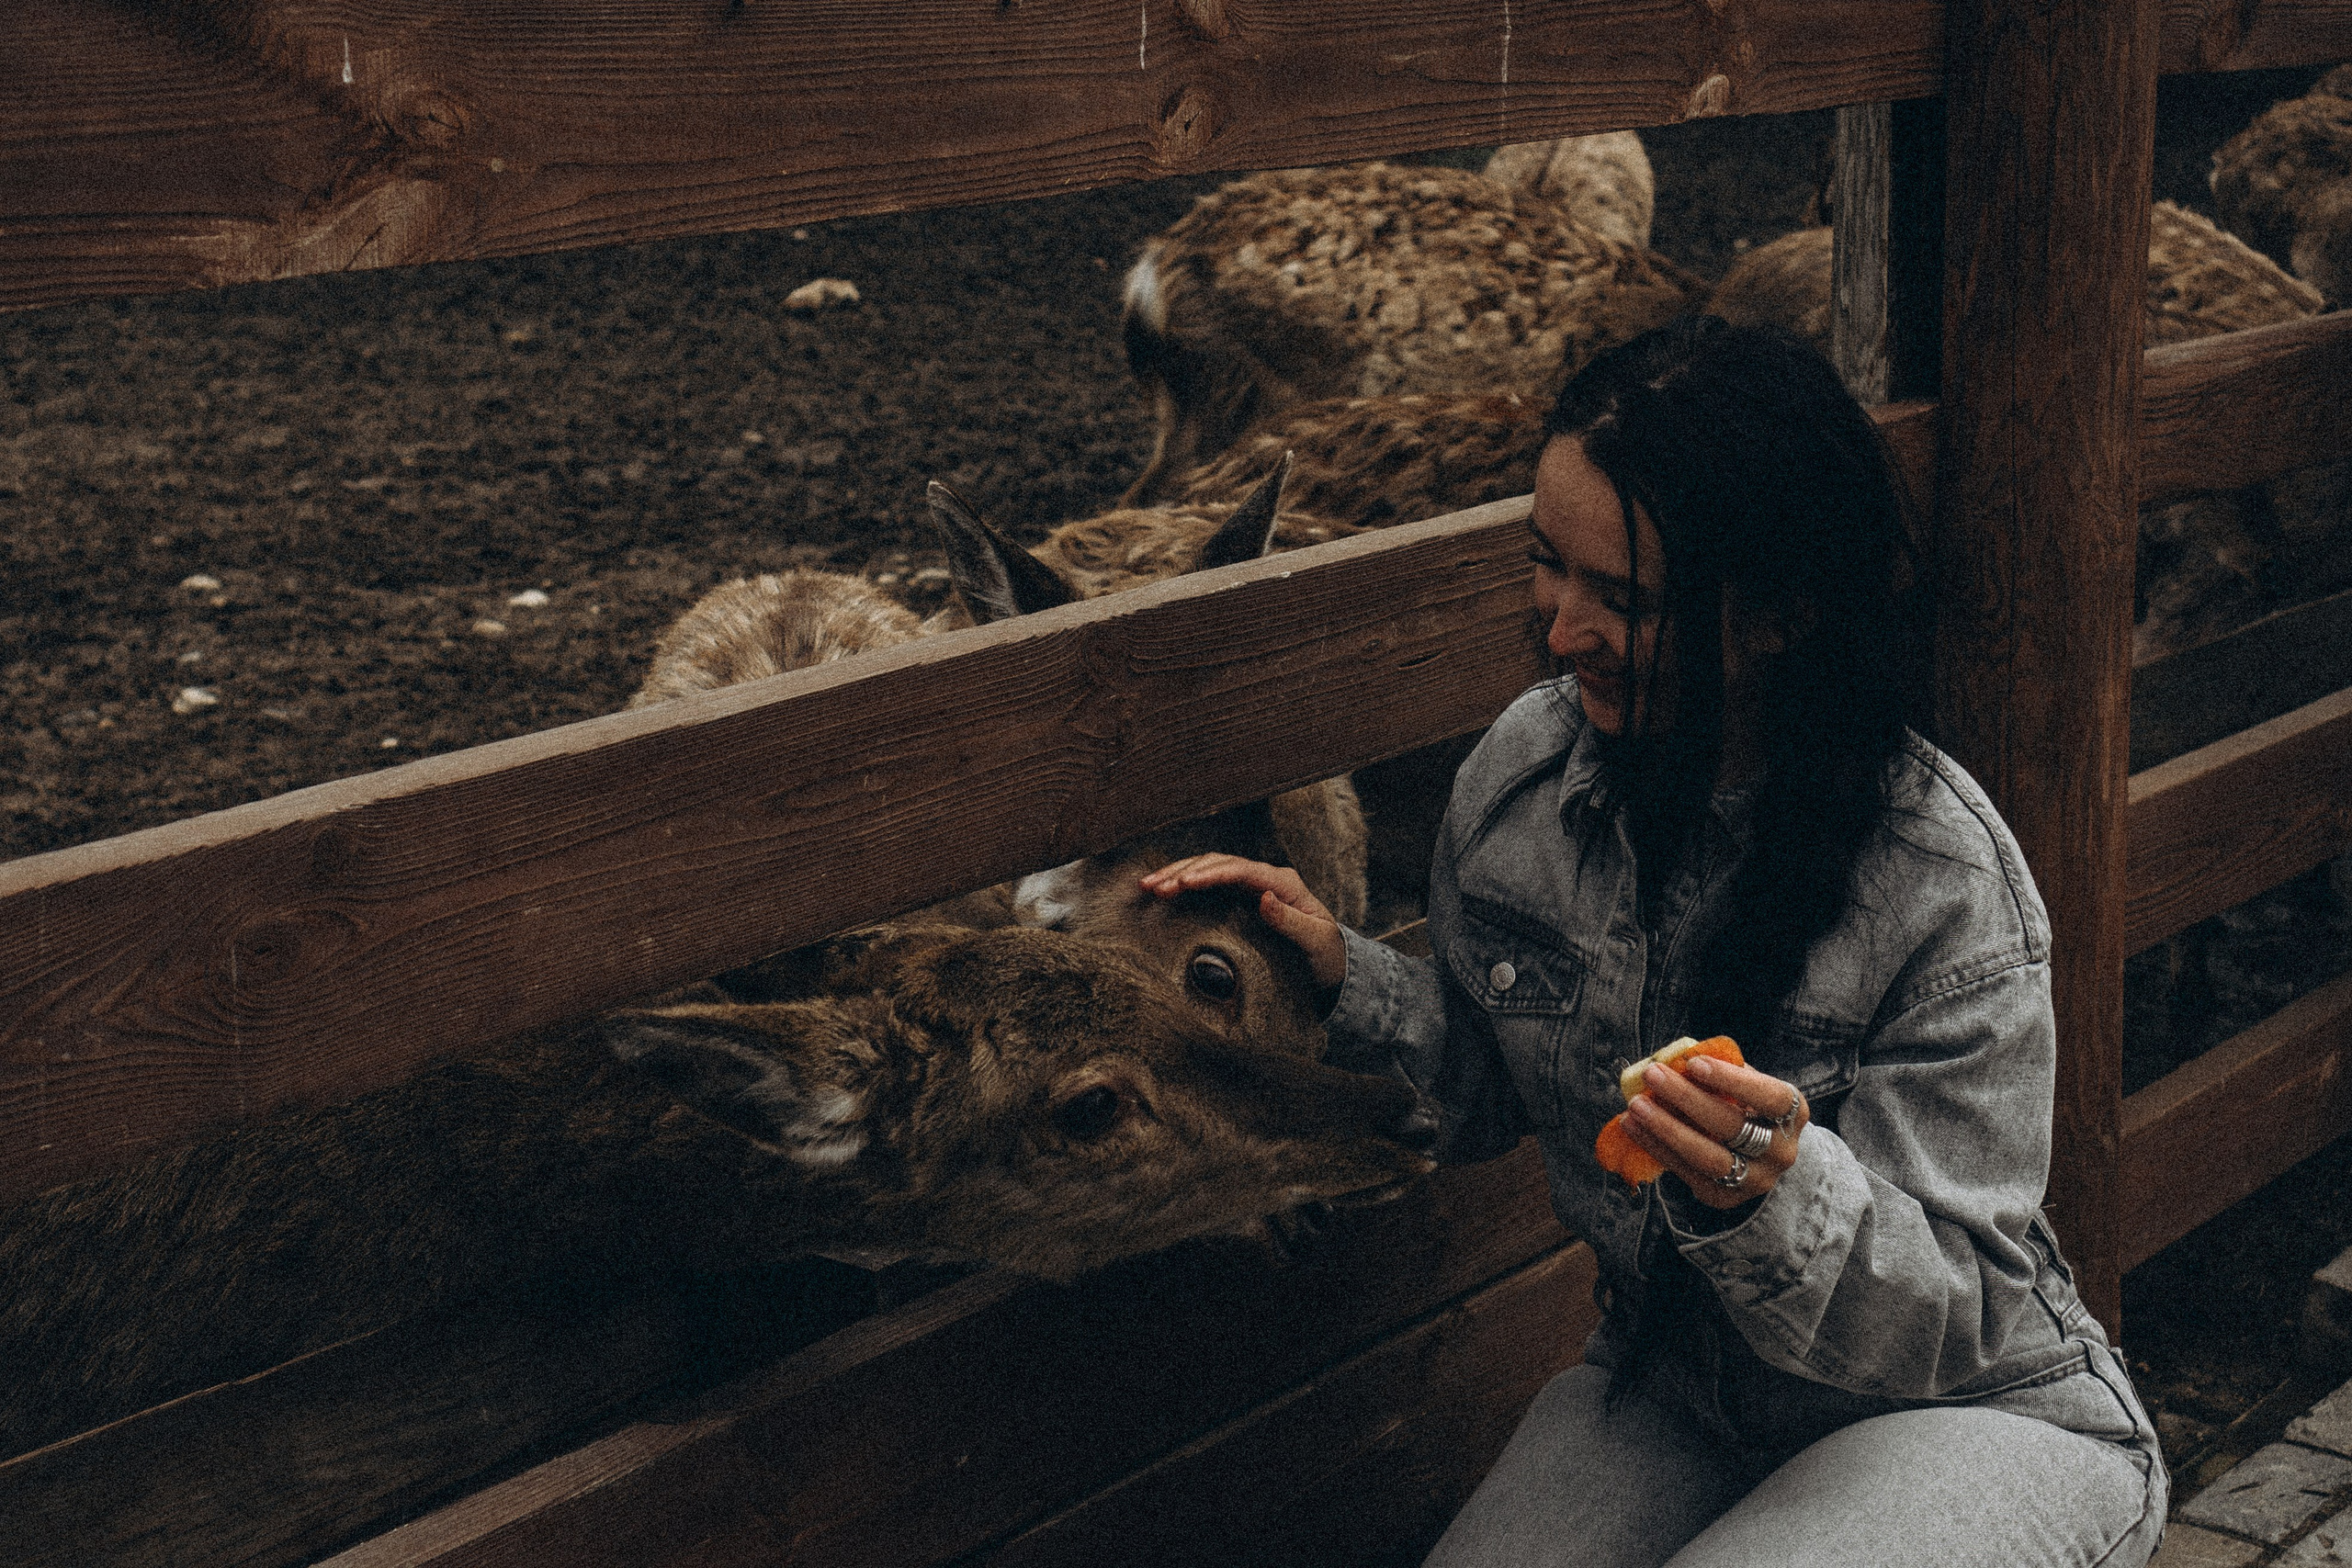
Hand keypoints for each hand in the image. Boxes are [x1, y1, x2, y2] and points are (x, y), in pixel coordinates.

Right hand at [1137, 854, 1346, 989]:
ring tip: (1148, 886)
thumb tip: (1264, 898)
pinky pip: (1208, 884)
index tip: (1184, 883)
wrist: (1332, 963)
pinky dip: (1184, 884)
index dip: (1211, 873)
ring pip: (1209, 868)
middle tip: (1153, 886)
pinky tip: (1161, 891)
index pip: (1241, 870)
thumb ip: (1291, 922)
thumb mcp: (1316, 942)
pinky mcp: (1240, 897)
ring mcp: (1252, 885)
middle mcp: (1266, 878)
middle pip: (1219, 863)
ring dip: (1178, 874)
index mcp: (1284, 883)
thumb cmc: (1326, 954)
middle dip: (1184, 871)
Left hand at [1622, 1054, 1809, 1209]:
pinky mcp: (1724, 1196)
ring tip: (1636, 1105)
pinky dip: (1655, 1147)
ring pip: (1707, 1156)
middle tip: (1652, 1075)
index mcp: (1793, 1113)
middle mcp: (1780, 1151)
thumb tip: (1677, 1057)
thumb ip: (1722, 1073)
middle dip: (1687, 1099)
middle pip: (1732, 1126)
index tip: (1694, 1064)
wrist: (1761, 1158)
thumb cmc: (1748, 1107)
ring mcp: (1754, 1179)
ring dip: (1666, 1128)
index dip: (1732, 1080)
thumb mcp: (1747, 1086)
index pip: (1768, 1096)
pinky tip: (1632, 1126)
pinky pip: (1686, 1172)